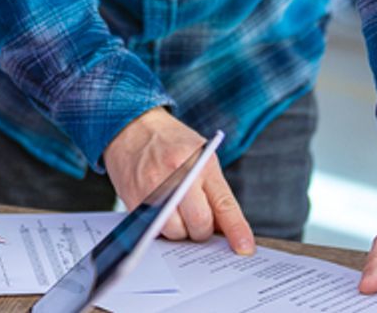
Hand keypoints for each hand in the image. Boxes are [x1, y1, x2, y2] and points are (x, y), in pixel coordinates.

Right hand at [102, 108, 253, 252]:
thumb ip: (215, 193)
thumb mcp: (202, 156)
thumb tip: (224, 230)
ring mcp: (153, 189)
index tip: (244, 248)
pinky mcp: (134, 200)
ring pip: (175, 232)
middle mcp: (177, 176)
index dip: (236, 230)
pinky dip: (160, 226)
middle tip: (198, 218)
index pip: (224, 205)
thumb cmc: (171, 142)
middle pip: (199, 224)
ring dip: (180, 230)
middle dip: (202, 229)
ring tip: (176, 211)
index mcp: (200, 164)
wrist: (132, 127)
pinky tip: (161, 209)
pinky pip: (153, 229)